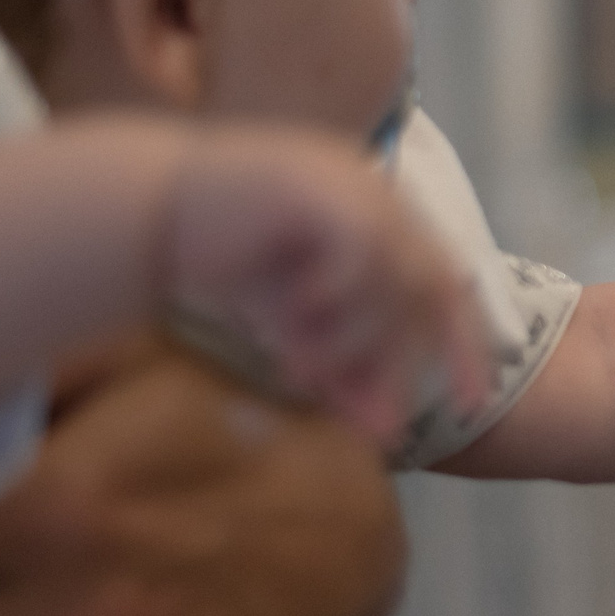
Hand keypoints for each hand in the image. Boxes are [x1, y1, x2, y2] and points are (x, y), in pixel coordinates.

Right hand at [167, 126, 492, 444]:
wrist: (141, 210)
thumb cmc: (221, 258)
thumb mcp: (295, 327)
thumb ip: (342, 370)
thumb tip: (385, 432)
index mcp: (383, 213)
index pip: (448, 284)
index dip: (464, 346)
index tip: (473, 404)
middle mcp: (377, 192)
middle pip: (434, 288)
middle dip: (417, 361)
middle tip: (394, 422)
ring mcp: (351, 183)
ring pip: (395, 281)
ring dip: (355, 342)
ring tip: (301, 370)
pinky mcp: (317, 187)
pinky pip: (358, 257)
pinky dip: (336, 298)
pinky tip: (296, 311)